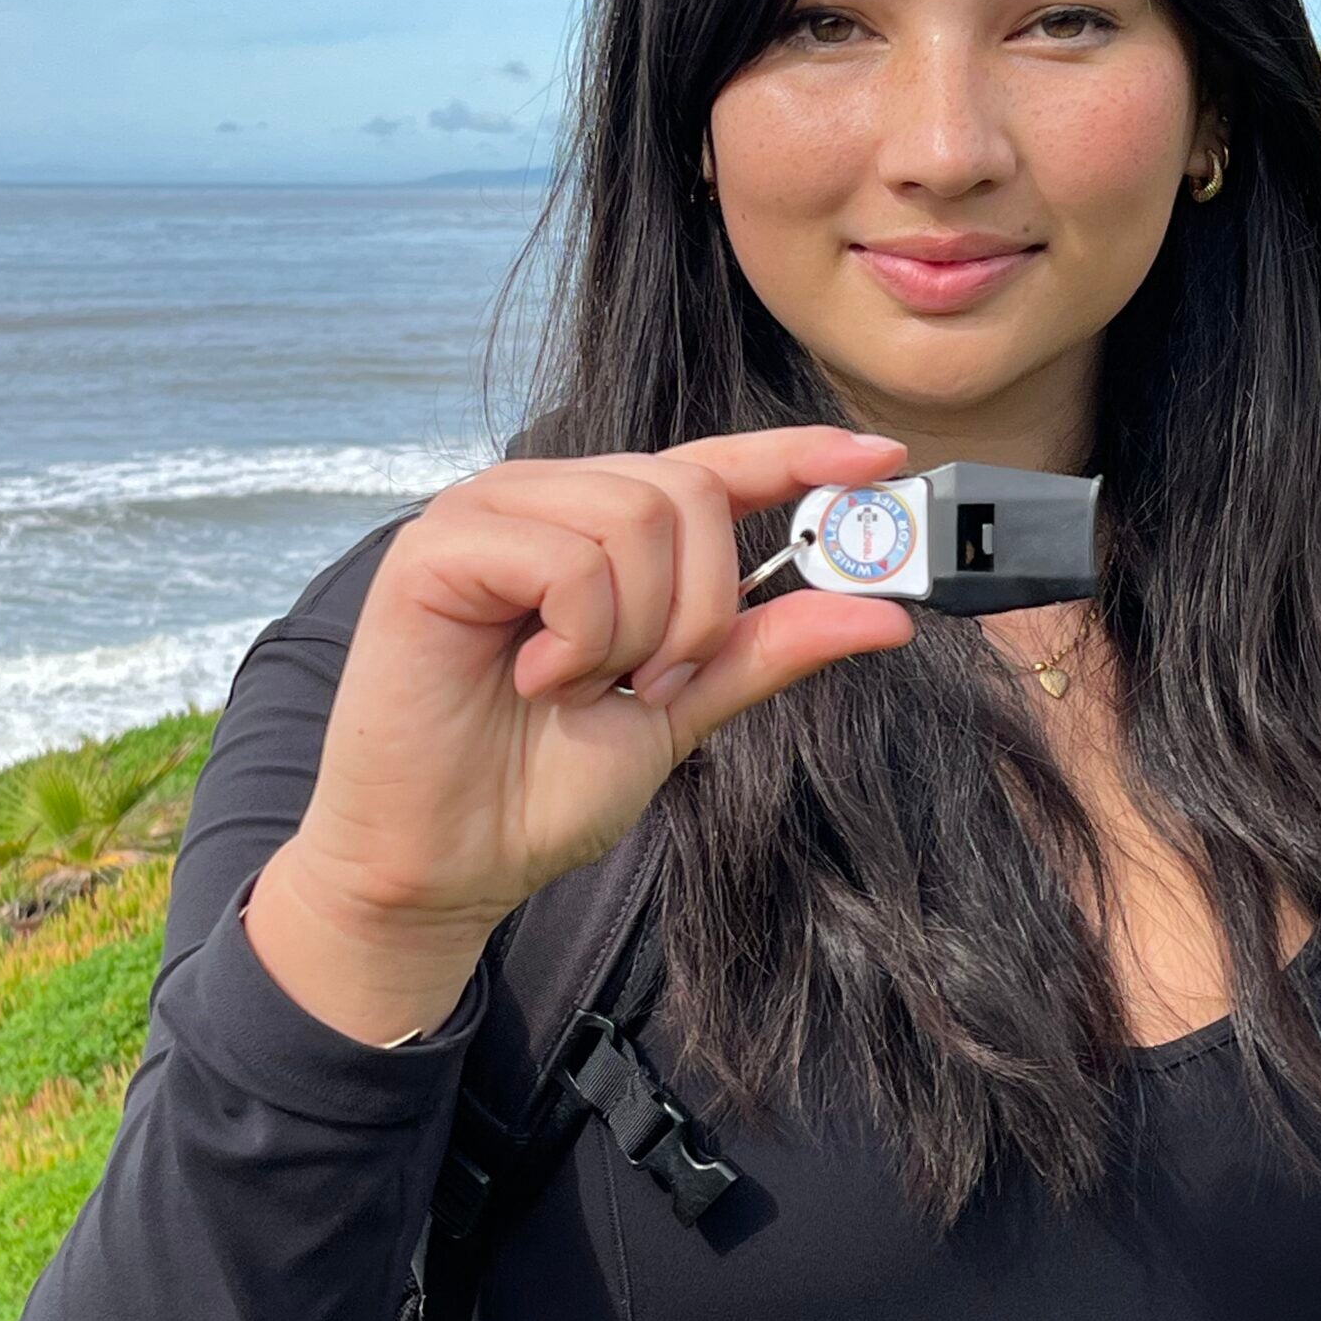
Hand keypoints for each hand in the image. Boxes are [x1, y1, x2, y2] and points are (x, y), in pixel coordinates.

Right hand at [289, 426, 916, 937]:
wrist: (444, 866)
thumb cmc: (536, 788)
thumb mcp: (680, 713)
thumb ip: (764, 650)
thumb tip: (884, 613)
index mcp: (599, 528)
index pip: (711, 465)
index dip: (797, 454)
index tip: (883, 456)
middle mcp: (545, 500)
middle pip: (689, 492)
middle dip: (701, 608)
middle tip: (648, 683)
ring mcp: (487, 512)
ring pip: (638, 517)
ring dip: (636, 632)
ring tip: (576, 686)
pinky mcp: (437, 545)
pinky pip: (569, 559)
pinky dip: (579, 638)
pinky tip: (533, 679)